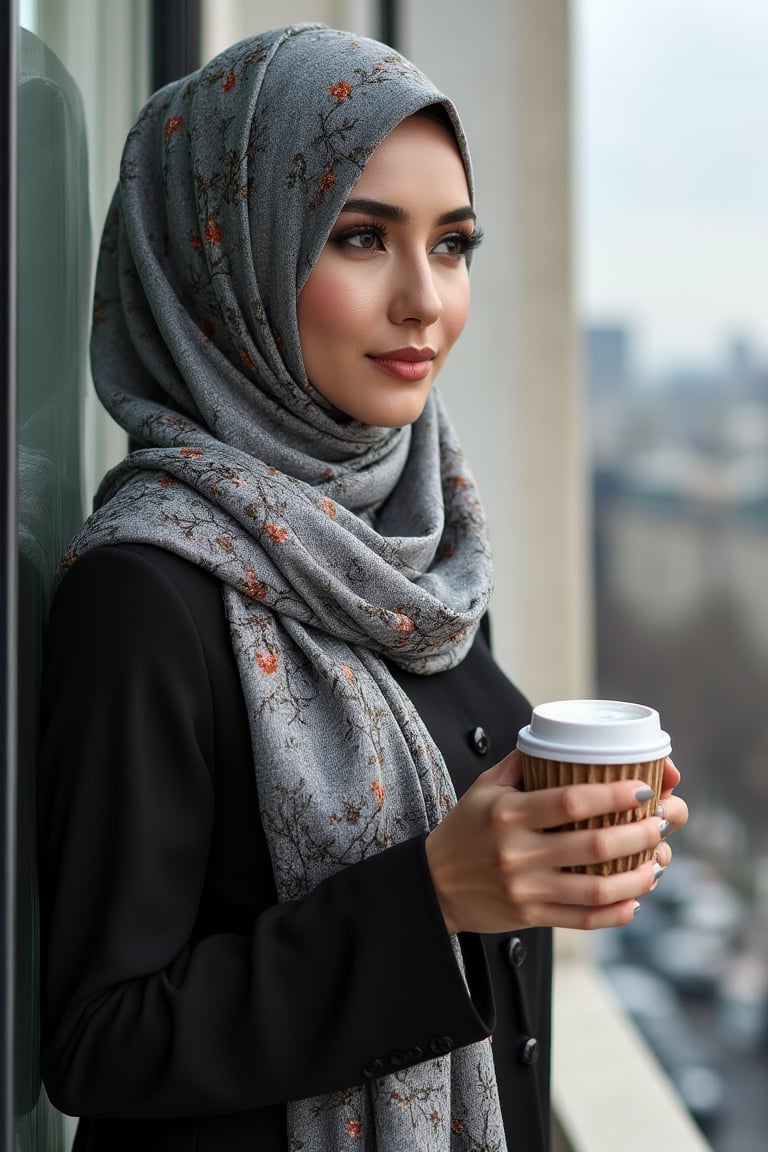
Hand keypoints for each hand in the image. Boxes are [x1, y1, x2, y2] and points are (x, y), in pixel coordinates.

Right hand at [425, 749, 684, 935]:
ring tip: (658, 862)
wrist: (433, 884)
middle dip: (639, 834)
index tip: (643, 788)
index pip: (571, 800)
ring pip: (596, 888)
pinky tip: (635, 900)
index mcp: (509, 812)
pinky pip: (582, 919)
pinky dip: (616, 913)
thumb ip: (523, 762)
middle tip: (661, 823)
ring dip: (637, 876)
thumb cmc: (465, 828)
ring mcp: (525, 888)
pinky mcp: (529, 916)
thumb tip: (562, 737)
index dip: (614, 793)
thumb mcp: (485, 787)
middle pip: (594, 845)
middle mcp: (517, 851)